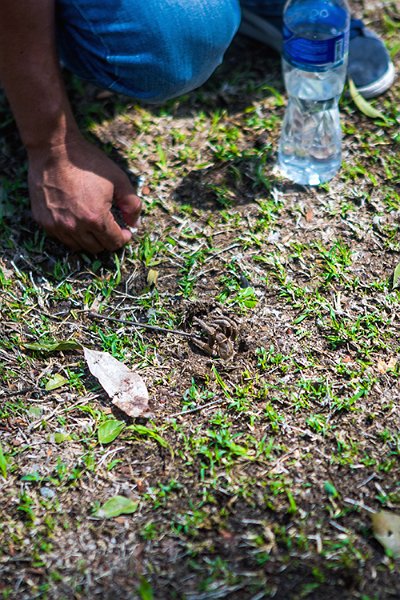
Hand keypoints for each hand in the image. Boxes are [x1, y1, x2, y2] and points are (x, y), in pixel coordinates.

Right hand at [27, 137, 141, 252]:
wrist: (54, 150)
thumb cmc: (87, 163)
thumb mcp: (118, 179)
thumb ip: (132, 204)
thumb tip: (135, 224)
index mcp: (96, 218)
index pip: (114, 243)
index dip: (123, 238)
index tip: (125, 231)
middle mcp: (75, 226)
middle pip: (97, 248)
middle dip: (107, 240)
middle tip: (111, 227)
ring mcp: (57, 225)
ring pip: (78, 246)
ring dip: (89, 238)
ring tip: (93, 223)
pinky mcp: (43, 221)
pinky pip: (61, 237)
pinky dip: (71, 233)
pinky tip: (76, 219)